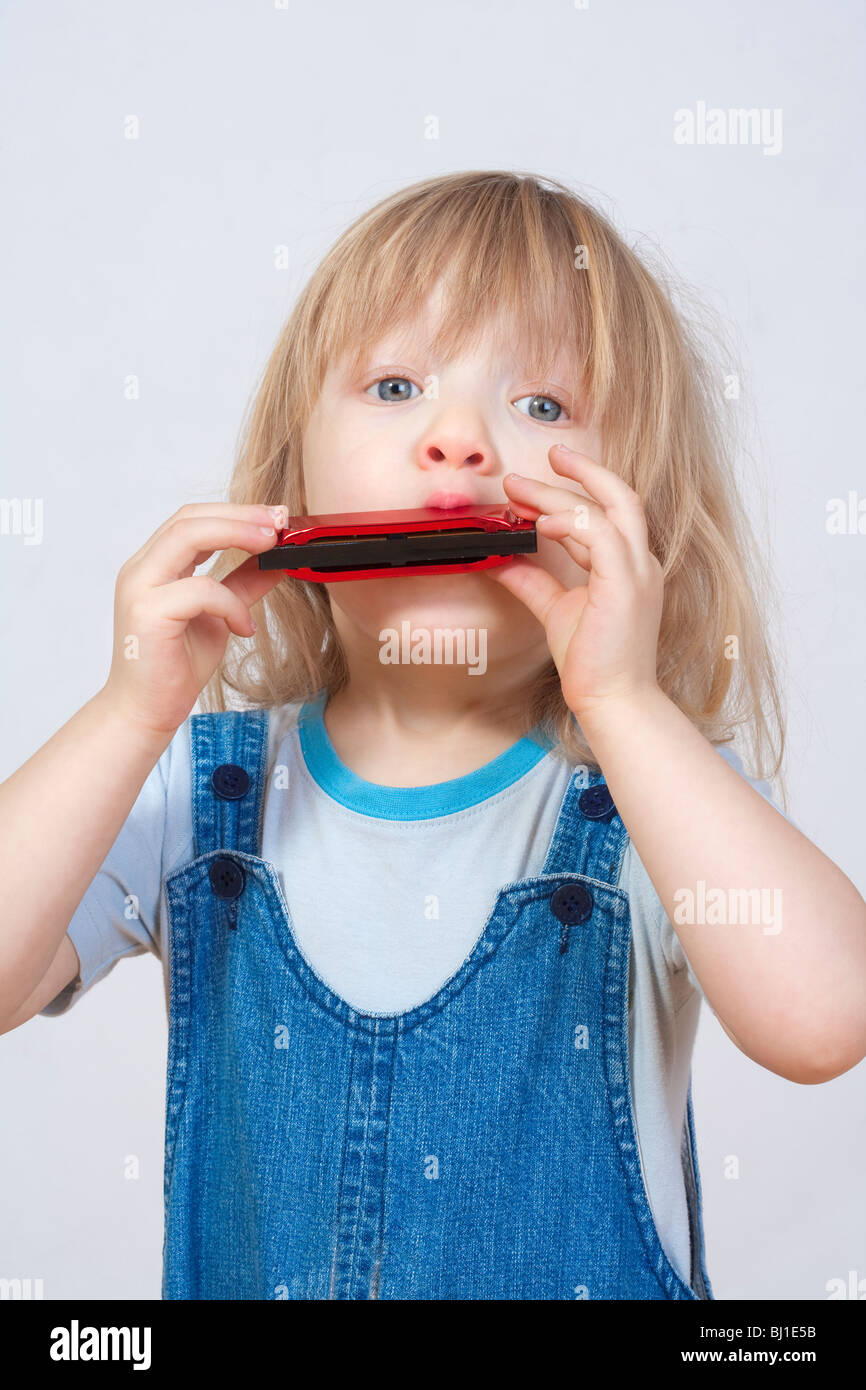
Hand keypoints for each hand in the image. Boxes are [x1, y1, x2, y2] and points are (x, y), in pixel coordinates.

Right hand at [102, 502, 288, 739]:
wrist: (145, 712)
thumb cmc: (175, 667)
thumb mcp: (220, 616)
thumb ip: (242, 585)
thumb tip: (277, 562)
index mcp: (153, 566)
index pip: (191, 519)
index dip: (235, 512)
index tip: (275, 517)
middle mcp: (141, 570)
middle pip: (189, 518)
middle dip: (240, 515)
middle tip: (280, 521)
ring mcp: (140, 589)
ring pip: (187, 537)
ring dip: (236, 535)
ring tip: (272, 547)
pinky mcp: (148, 613)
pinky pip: (199, 590)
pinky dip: (231, 603)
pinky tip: (245, 626)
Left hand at [487, 443, 664, 722]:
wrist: (613, 700)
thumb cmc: (594, 662)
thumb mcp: (555, 610)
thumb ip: (532, 582)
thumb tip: (501, 560)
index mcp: (628, 566)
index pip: (608, 512)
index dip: (573, 491)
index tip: (537, 480)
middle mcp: (640, 563)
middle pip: (618, 496)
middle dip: (579, 472)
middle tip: (536, 463)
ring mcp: (637, 572)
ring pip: (606, 510)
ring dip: (561, 496)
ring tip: (521, 491)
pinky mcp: (626, 586)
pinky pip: (603, 537)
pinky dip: (572, 523)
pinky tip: (542, 522)